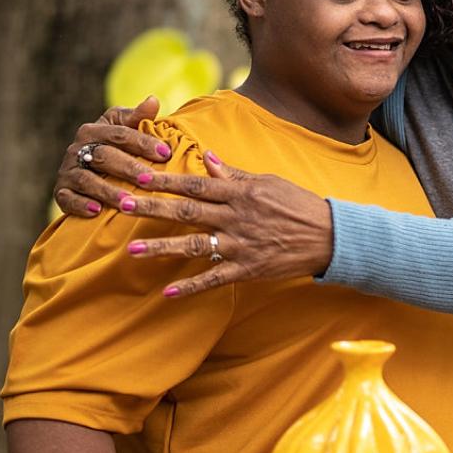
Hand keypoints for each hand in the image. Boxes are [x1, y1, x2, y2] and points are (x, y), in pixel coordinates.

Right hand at [55, 95, 173, 217]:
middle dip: (129, 168)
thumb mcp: (124, 130)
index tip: (166, 153)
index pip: (120, 134)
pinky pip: (68, 199)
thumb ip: (138, 118)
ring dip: (108, 191)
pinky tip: (97, 212)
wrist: (85, 172)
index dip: (143, 142)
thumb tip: (153, 100)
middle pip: (105, 156)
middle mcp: (77, 149)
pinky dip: (81, 205)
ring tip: (128, 201)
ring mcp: (67, 171)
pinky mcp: (61, 192)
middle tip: (151, 180)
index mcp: (94, 130)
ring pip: (87, 180)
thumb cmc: (114, 148)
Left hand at [120, 151, 333, 295]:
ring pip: (195, 246)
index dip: (166, 181)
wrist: (330, 236)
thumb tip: (207, 159)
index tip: (139, 177)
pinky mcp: (248, 269)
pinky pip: (215, 279)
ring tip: (132, 251)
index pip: (196, 184)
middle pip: (187, 212)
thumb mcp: (268, 181)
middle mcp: (236, 218)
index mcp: (240, 193)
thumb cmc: (299, 204)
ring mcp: (241, 245)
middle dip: (152, 209)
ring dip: (162, 248)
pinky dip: (191, 287)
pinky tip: (168, 293)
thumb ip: (234, 174)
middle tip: (122, 205)